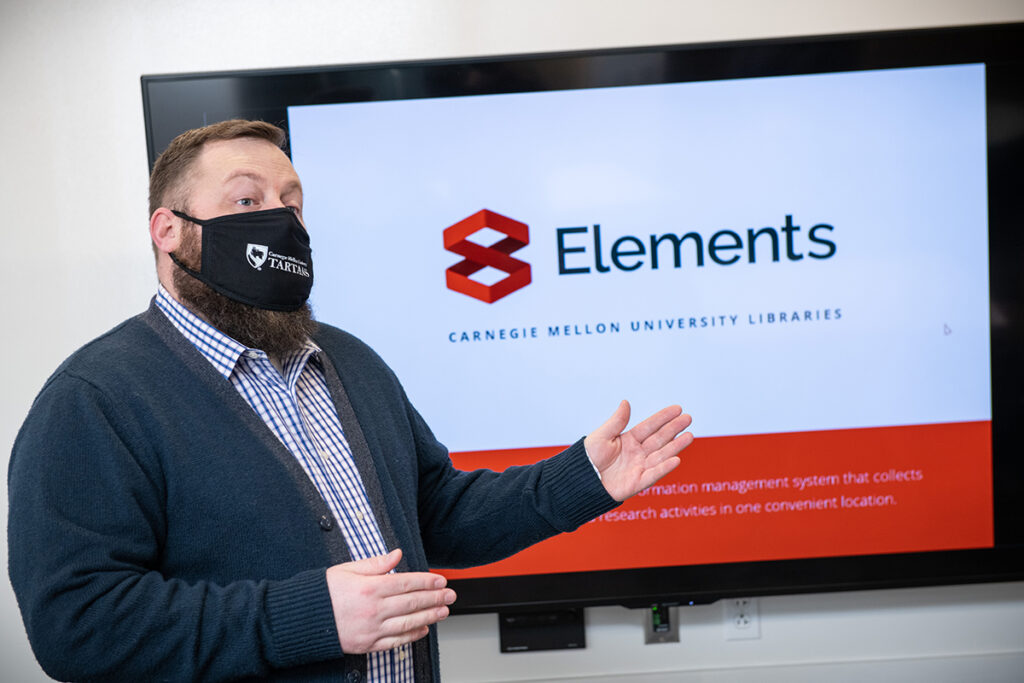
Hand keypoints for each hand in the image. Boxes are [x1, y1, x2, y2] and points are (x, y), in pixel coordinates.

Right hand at [325, 549, 455, 653]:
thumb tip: (397, 554)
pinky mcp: (367, 644)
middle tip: (451, 595)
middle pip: (412, 603)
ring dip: (430, 616)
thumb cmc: (322, 593)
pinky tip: (423, 629)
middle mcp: (373, 610)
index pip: (407, 583)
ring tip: (444, 611)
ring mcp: (372, 629)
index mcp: (370, 588)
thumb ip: (375, 563)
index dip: (427, 582)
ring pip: (408, 622)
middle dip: (435, 598)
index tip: (441, 580)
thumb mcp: (347, 569)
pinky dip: (412, 635)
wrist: (302, 620)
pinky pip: (395, 641)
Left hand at [584, 400, 693, 501]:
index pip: (649, 426)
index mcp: (628, 440)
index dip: (663, 418)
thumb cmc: (587, 459)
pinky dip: (665, 467)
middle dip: (674, 429)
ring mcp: (639, 467)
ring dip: (675, 446)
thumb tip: (626, 402)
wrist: (580, 481)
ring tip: (689, 435)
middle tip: (688, 418)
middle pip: (659, 439)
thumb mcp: (602, 436)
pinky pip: (654, 474)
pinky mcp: (637, 482)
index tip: (677, 408)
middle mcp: (637, 453)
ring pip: (661, 455)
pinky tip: (677, 458)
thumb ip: (617, 421)